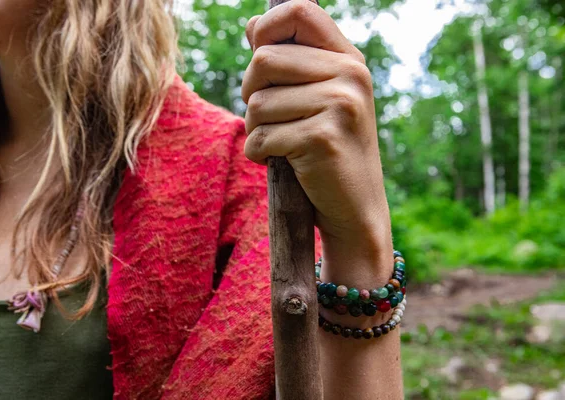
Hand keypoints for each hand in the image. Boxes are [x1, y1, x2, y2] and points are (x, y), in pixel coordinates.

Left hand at [242, 0, 391, 274]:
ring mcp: (339, 105)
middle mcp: (350, 76)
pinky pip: (260, 137)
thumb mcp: (322, 98)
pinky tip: (283, 162)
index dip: (265, 27)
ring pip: (256, 104)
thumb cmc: (330, 152)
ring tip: (281, 144)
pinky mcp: (322, 138)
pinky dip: (259, 154)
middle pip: (263, 61)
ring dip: (255, 129)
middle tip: (268, 117)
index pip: (298, 10)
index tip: (258, 54)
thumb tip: (251, 26)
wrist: (356, 208)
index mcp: (348, 60)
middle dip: (250, 93)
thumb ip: (294, 62)